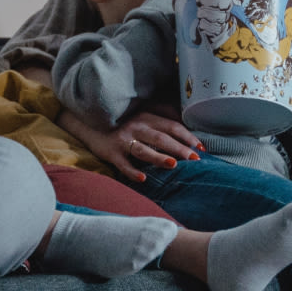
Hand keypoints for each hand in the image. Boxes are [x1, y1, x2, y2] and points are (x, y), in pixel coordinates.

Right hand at [57, 107, 201, 183]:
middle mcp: (137, 127)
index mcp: (147, 116)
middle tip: (195, 159)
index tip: (201, 148)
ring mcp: (123, 140)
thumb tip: (184, 120)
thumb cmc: (123, 120)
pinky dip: (132, 172)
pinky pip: (123, 164)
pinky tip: (143, 178)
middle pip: (162, 138)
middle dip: (179, 149)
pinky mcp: (111, 153)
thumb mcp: (143, 112)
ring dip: (159, 158)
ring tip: (173, 165)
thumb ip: (162, 113)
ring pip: (144, 150)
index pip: (172, 126)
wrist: (90, 123)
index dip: (187, 136)